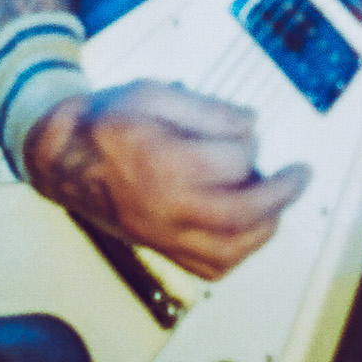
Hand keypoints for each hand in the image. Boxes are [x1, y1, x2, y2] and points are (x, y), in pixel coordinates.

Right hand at [25, 79, 309, 279]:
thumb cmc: (104, 122)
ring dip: (266, 228)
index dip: (252, 144)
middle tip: (300, 174)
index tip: (250, 132)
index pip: (235, 163)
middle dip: (282, 194)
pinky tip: (249, 231)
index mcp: (164, 163)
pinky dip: (238, 254)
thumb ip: (208, 109)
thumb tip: (251, 123)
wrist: (61, 157)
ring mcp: (163, 234)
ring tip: (278, 201)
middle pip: (242, 216)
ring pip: (230, 251)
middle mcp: (166, 207)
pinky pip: (209, 268)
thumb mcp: (154, 93)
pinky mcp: (161, 248)